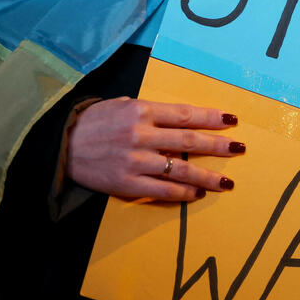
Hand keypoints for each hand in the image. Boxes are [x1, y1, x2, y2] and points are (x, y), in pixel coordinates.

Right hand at [66, 97, 244, 200]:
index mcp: (141, 110)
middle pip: (189, 141)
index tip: (231, 120)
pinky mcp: (126, 183)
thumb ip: (151, 112)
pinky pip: (161, 190)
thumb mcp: (122, 105)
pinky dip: (181, 193)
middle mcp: (141, 134)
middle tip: (239, 149)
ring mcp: (135, 161)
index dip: (211, 118)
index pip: (185, 115)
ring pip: (180, 170)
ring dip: (206, 177)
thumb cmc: (94, 122)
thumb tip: (182, 120)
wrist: (61, 145)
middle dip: (218, 146)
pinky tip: (196, 194)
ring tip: (225, 182)